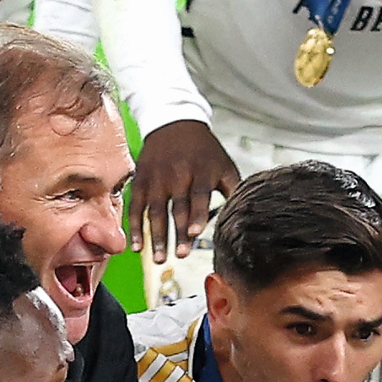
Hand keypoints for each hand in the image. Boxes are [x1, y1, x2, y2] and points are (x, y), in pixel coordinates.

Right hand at [131, 120, 239, 265]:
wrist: (174, 123)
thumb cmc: (205, 151)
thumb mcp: (223, 164)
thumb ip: (233, 189)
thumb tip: (246, 215)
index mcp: (200, 171)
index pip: (198, 195)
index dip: (197, 214)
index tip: (195, 232)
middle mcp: (176, 175)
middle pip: (176, 207)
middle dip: (177, 232)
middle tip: (179, 255)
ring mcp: (156, 178)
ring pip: (154, 211)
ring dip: (156, 236)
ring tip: (159, 258)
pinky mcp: (141, 181)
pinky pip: (136, 207)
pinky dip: (135, 228)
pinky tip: (138, 247)